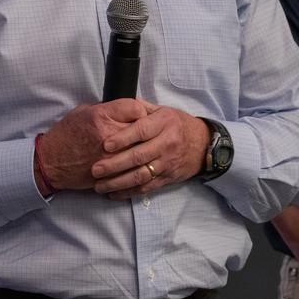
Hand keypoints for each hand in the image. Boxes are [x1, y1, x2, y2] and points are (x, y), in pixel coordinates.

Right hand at [37, 99, 148, 191]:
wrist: (51, 161)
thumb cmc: (66, 134)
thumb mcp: (83, 112)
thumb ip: (106, 109)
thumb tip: (126, 108)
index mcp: (101, 115)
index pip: (136, 108)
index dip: (141, 110)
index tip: (141, 114)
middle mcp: (107, 134)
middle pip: (142, 129)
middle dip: (147, 130)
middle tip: (146, 131)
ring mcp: (110, 156)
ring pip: (141, 150)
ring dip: (144, 148)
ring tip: (142, 146)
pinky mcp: (109, 172)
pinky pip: (132, 168)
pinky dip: (136, 166)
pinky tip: (135, 163)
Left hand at [90, 101, 209, 196]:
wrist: (203, 144)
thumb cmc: (177, 124)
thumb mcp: (162, 110)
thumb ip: (140, 109)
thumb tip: (117, 105)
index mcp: (164, 123)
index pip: (141, 131)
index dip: (122, 138)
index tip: (105, 144)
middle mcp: (167, 143)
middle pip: (138, 156)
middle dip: (114, 164)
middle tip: (95, 169)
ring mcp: (167, 163)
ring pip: (141, 175)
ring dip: (118, 182)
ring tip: (99, 186)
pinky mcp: (167, 178)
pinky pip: (146, 188)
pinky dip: (128, 192)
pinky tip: (113, 193)